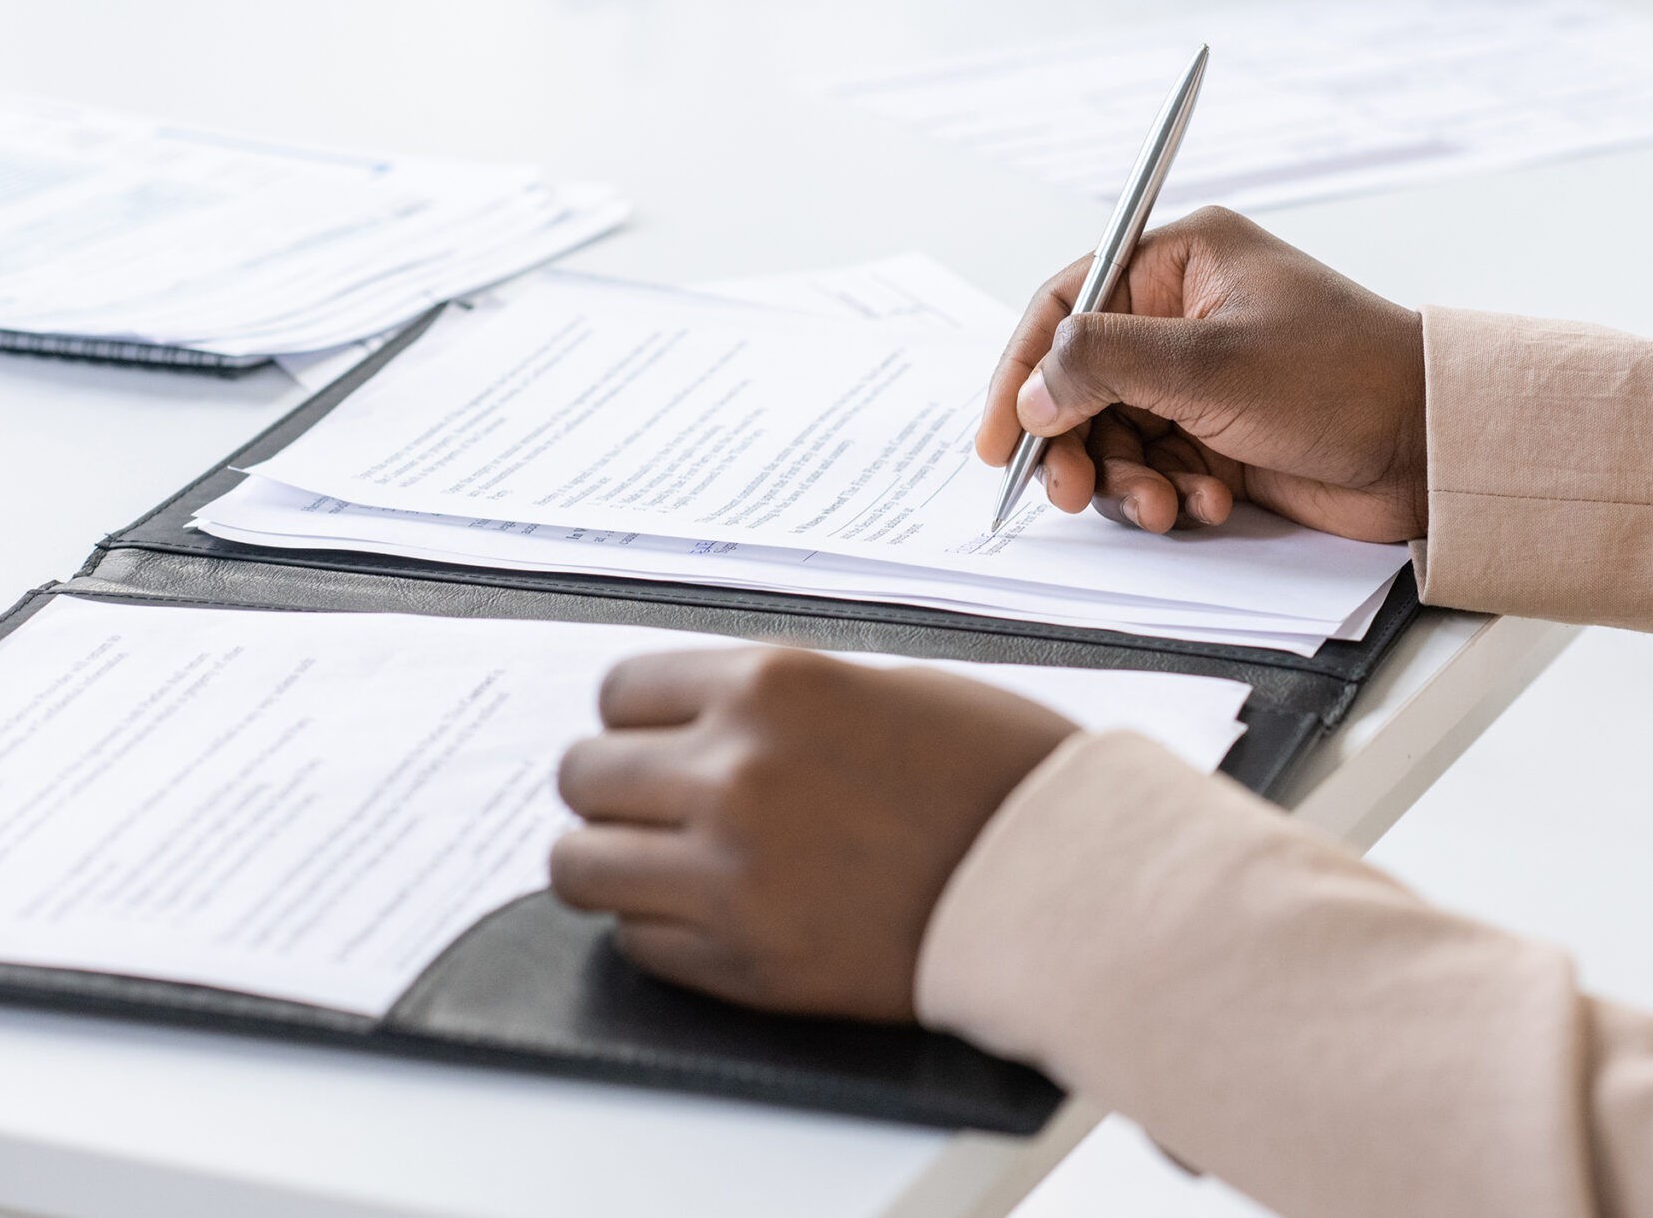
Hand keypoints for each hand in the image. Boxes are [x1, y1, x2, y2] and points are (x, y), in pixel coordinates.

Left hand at [549, 645, 1076, 1019]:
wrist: (1070, 883)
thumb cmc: (1000, 777)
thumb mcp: (885, 690)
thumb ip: (779, 703)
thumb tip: (690, 725)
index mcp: (772, 687)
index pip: (620, 693)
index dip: (639, 721)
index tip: (656, 742)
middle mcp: (736, 773)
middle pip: (585, 777)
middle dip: (617, 792)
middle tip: (660, 808)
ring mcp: (731, 874)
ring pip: (582, 867)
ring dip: (618, 864)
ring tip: (668, 868)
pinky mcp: (745, 963)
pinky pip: (638, 943)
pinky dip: (666, 931)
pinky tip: (725, 915)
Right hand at [974, 208, 1429, 542]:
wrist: (1433, 449)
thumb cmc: (1343, 379)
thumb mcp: (1210, 364)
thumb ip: (1104, 366)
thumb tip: (1030, 392)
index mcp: (1183, 261)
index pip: (1068, 305)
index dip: (1022, 370)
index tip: (997, 435)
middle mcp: (1186, 315)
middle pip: (1081, 379)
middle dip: (1073, 440)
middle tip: (1068, 491)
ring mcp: (1203, 380)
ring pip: (1114, 434)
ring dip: (1125, 479)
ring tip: (1162, 506)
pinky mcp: (1222, 437)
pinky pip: (1157, 467)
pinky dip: (1167, 493)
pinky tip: (1206, 504)